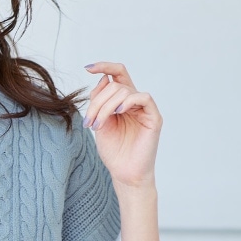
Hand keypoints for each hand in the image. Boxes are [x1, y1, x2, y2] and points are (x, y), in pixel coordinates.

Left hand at [83, 62, 162, 189]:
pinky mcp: (153, 117)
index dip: (104, 66)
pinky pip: (143, 97)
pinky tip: (118, 112)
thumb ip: (100, 102)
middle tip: (89, 122)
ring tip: (98, 125)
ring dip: (105, 107)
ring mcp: (144, 109)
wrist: (124, 173)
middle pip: (115, 85)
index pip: (116, 75)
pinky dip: (128, 101)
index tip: (87, 68)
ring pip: (124, 91)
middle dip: (97, 102)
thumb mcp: (99, 123)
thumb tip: (103, 79)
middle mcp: (133, 102)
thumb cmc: (113, 152)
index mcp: (121, 101)